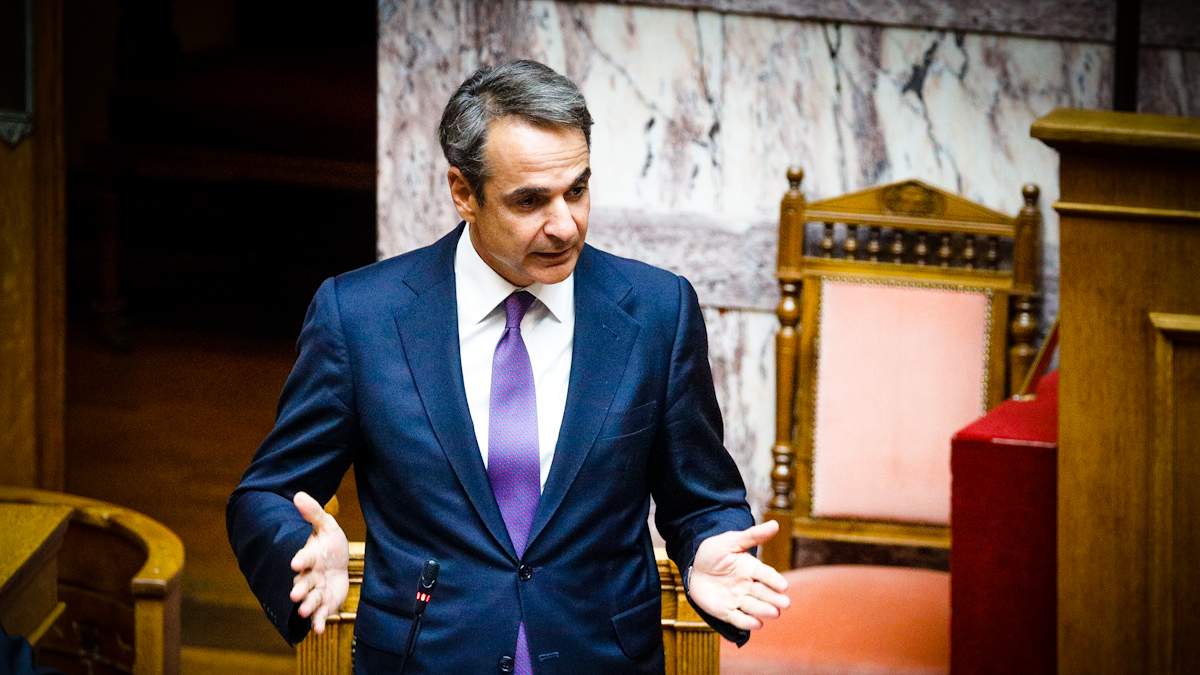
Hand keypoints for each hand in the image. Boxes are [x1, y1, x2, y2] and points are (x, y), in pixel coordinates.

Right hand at [288, 491, 349, 633]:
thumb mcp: (326, 526)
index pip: (304, 558)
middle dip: (299, 589)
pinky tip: (317, 631)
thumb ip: (314, 514)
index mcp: (309, 557)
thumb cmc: (330, 544)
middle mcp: (309, 576)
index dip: (300, 560)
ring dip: (307, 606)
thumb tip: (299, 495)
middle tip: (294, 595)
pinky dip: (317, 622)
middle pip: (302, 583)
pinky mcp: (324, 603)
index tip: (295, 563)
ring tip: (304, 611)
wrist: (339, 562)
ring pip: (310, 599)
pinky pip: (319, 614)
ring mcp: (316, 590)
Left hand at [687, 520, 790, 630]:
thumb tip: (776, 524)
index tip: (784, 586)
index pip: (766, 575)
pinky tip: (757, 624)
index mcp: (751, 568)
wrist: (693, 566)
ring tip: (774, 613)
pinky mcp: (725, 611)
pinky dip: (747, 622)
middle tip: (785, 603)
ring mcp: (737, 599)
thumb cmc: (714, 551)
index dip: (774, 580)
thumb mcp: (731, 541)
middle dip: (774, 599)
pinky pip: (737, 618)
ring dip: (764, 610)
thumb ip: (752, 536)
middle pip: (763, 593)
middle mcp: (747, 585)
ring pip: (753, 606)